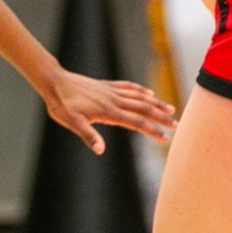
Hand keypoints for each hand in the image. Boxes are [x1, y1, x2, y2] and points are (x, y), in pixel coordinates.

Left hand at [42, 70, 176, 153]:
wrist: (54, 82)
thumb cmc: (62, 105)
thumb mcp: (72, 122)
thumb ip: (88, 135)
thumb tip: (101, 150)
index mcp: (108, 111)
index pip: (136, 122)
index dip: (152, 130)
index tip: (165, 138)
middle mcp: (113, 100)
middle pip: (143, 108)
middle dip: (161, 117)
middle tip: (177, 125)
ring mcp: (111, 91)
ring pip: (139, 97)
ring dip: (156, 103)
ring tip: (171, 109)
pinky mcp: (106, 85)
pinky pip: (128, 87)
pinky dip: (141, 90)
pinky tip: (149, 93)